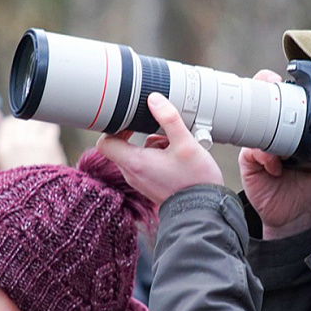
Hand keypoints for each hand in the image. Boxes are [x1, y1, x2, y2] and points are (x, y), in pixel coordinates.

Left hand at [96, 92, 223, 203]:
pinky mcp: (151, 186)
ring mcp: (141, 182)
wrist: (205, 210)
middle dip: (140, 134)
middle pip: (123, 147)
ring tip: (174, 147)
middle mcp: (133, 175)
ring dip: (153, 146)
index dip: (114, 127)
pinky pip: (147, 166)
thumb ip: (169, 119)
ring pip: (137, 155)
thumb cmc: (196, 181)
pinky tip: (177, 157)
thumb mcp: (186, 143)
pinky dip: (158, 157)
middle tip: (160, 131)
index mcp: (135, 163)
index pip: (105, 143)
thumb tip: (154, 100)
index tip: (130, 121)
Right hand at [238, 69, 310, 238]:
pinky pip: (251, 151)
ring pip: (254, 123)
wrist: (302, 213)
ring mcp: (259, 144)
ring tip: (283, 145)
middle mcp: (274, 130)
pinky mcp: (250, 162)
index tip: (291, 80)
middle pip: (262, 99)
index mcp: (294, 124)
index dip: (284, 84)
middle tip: (278, 97)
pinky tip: (277, 167)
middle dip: (267, 91)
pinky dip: (265, 156)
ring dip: (268, 128)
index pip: (284, 95)